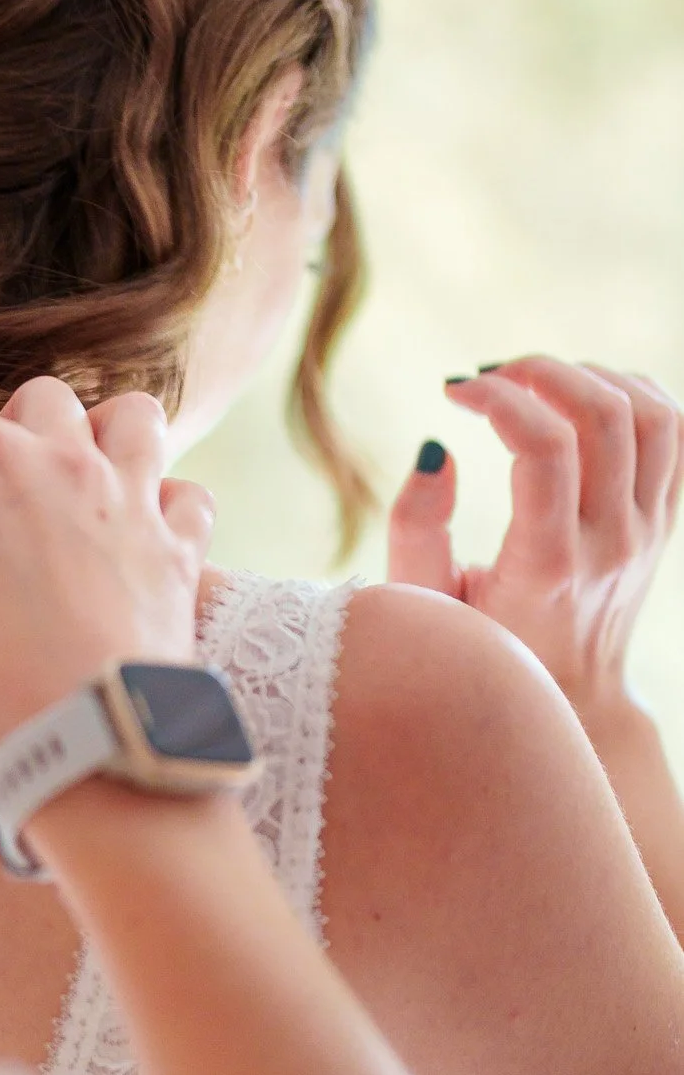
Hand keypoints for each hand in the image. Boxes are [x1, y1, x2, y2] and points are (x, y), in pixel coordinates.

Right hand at [0, 377, 213, 763]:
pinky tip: (139, 532)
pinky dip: (167, 504)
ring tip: (80, 478)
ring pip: (133, 416)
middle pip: (42, 402)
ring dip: (106, 435)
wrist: (87, 732)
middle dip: (14, 432)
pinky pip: (187, 494)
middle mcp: (65, 463)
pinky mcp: (179, 546)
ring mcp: (131, 498)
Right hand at [389, 356, 683, 721]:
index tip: (454, 392)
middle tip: (492, 377)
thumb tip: (438, 449)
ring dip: (592, 376)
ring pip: (652, 414)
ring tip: (539, 382)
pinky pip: (674, 432)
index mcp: (547, 566)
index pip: (543, 446)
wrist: (572, 703)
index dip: (496, 397)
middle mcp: (610, 545)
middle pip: (604, 414)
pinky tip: (582, 397)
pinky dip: (635, 394)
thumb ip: (415, 528)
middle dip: (541, 371)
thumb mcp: (424, 605)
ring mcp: (647, 532)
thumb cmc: (480, 650)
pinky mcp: (664, 522)